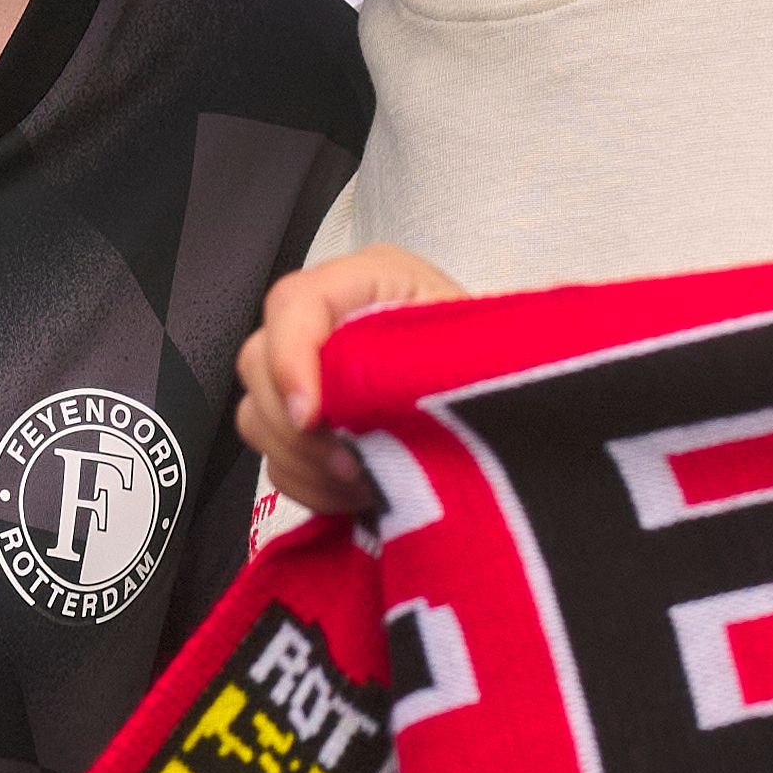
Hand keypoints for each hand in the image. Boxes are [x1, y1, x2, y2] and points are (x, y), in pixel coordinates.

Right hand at [239, 243, 480, 521]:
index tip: (311, 417)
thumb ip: (407, 361)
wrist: (514, 412)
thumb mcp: (469, 350)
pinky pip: (275, 459)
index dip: (290, 359)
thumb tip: (344, 403)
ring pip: (258, 416)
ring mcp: (310, 372)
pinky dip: (312, 484)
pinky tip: (360, 492)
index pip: (294, 303)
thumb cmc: (498, 369)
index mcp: (367, 280)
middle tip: (356, 464)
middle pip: (259, 362)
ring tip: (368, 482)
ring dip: (307, 461)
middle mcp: (327, 319)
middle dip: (300, 427)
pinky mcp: (309, 423)